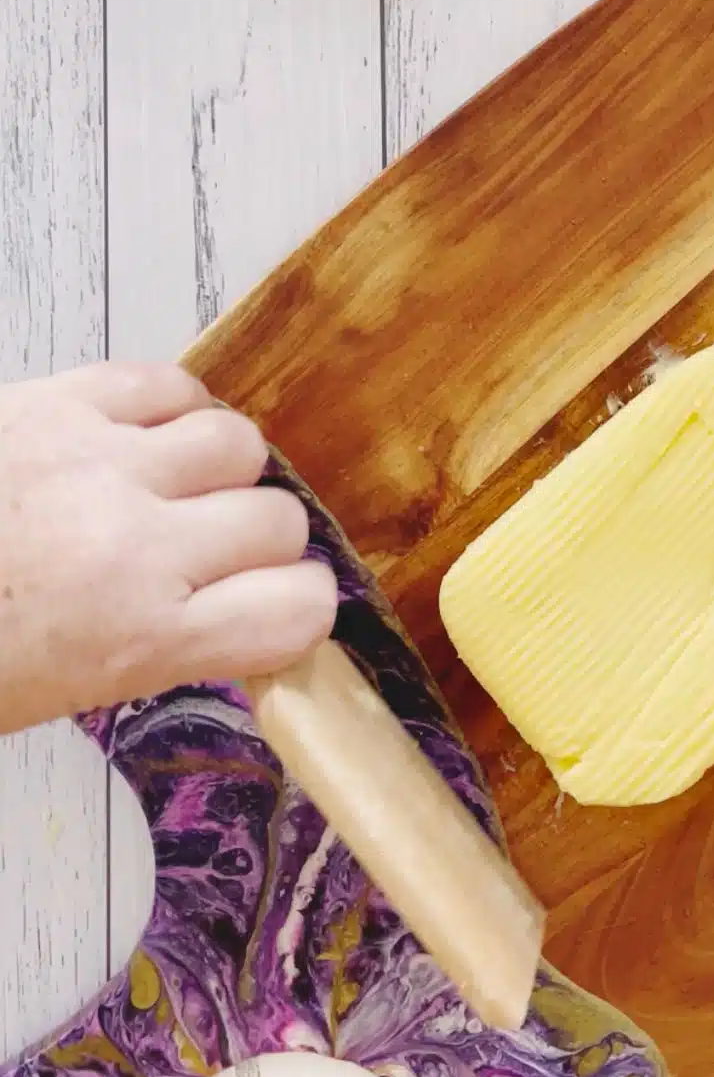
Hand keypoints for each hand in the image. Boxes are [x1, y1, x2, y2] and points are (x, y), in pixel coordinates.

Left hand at [0, 363, 336, 734]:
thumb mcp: (51, 693)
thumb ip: (147, 649)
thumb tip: (219, 619)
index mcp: (136, 638)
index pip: (296, 611)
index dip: (299, 610)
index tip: (279, 610)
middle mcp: (137, 546)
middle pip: (278, 522)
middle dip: (258, 544)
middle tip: (214, 557)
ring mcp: (101, 463)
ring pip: (237, 442)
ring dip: (220, 471)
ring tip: (179, 490)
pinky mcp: (62, 400)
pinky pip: (169, 383)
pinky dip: (174, 409)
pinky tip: (146, 440)